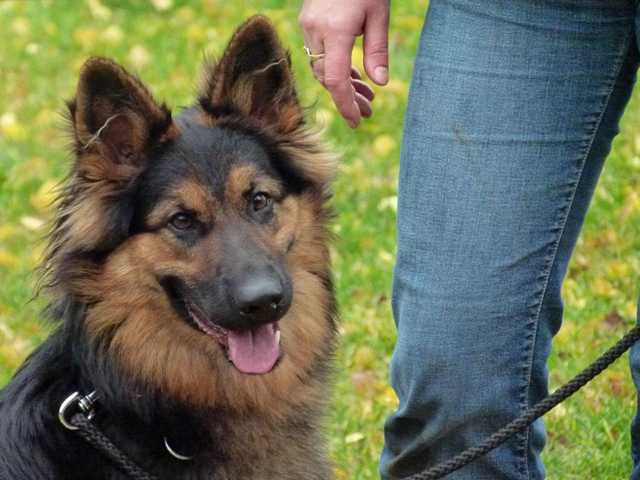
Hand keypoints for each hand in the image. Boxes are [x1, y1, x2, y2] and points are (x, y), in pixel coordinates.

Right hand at [299, 0, 389, 127]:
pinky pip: (321, 54)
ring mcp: (308, 25)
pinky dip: (336, 67)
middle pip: (328, 77)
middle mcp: (316, 30)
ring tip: (366, 96)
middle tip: (368, 112)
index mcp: (334, 30)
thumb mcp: (379, 14)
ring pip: (323, 68)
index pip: (336, 79)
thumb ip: (378, 50)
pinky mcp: (309, 20)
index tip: (356, 121)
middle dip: (347, 97)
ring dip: (343, 84)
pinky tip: (354, 76)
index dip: (345, 104)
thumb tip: (380, 84)